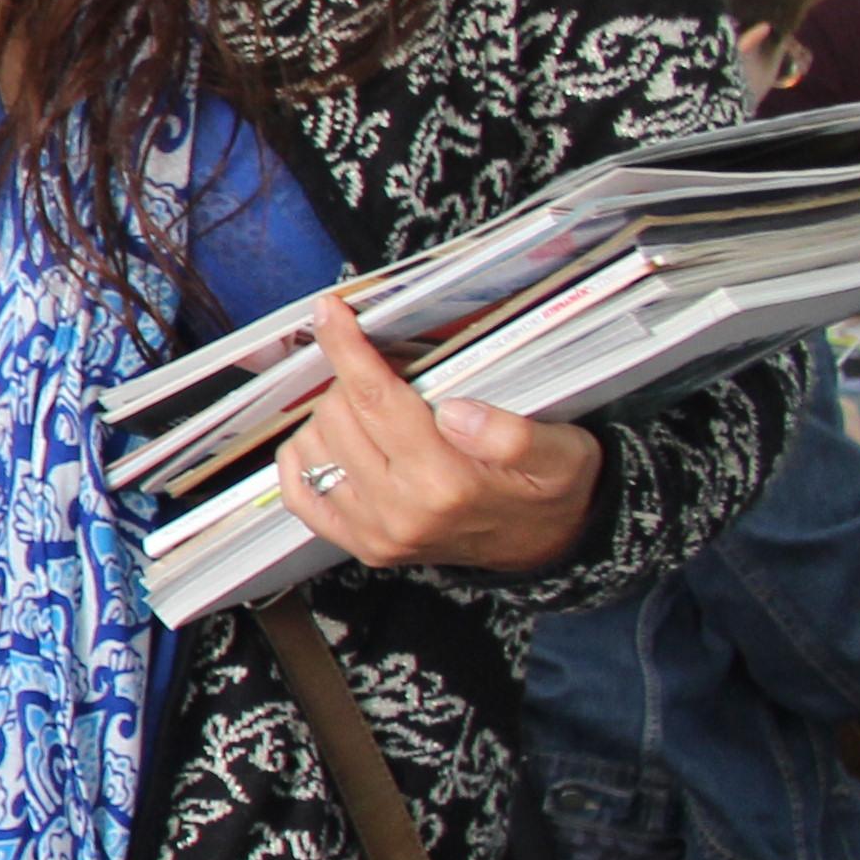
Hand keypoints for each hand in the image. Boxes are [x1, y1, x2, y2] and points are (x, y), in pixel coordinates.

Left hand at [276, 290, 602, 575]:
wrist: (541, 548)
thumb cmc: (547, 491)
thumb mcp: (561, 455)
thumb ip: (513, 435)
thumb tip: (456, 410)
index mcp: (447, 483)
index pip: (375, 399)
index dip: (346, 348)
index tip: (330, 312)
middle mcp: (400, 511)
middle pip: (338, 416)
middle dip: (352, 380)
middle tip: (385, 372)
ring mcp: (373, 533)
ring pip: (313, 446)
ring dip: (331, 415)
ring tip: (371, 408)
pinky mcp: (358, 545)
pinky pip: (297, 491)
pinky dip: (306, 455)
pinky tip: (335, 438)